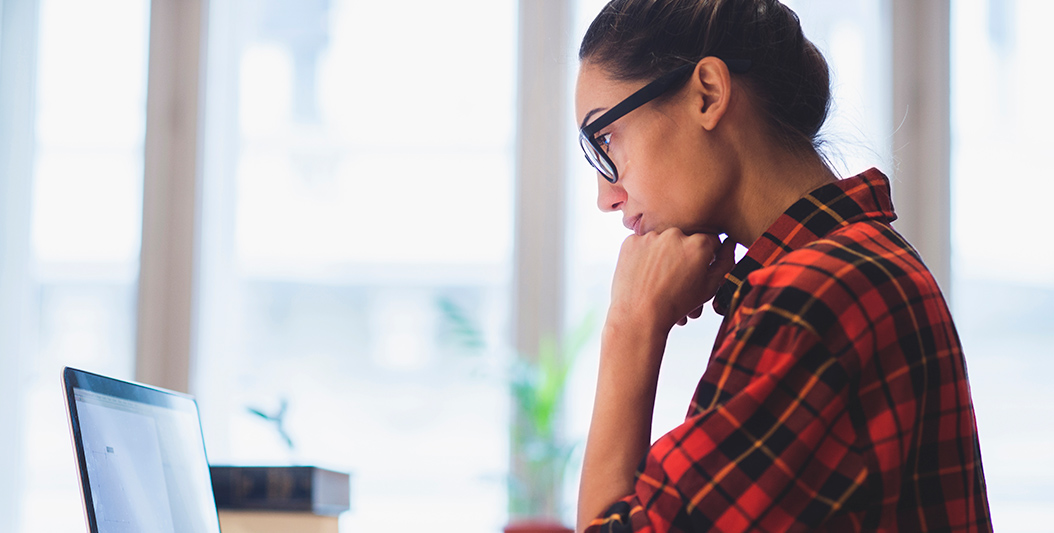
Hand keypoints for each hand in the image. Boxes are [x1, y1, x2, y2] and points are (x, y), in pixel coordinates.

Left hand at [609, 229, 735, 333]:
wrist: (640, 316)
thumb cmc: (676, 305)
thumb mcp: (709, 288)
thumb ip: (724, 262)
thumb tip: (729, 243)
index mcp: (699, 244)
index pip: (710, 241)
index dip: (705, 256)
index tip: (697, 269)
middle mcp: (676, 234)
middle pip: (685, 238)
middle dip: (683, 254)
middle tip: (676, 277)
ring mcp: (651, 236)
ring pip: (662, 240)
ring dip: (663, 253)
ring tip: (659, 278)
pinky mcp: (631, 241)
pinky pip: (642, 243)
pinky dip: (643, 255)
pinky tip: (644, 274)